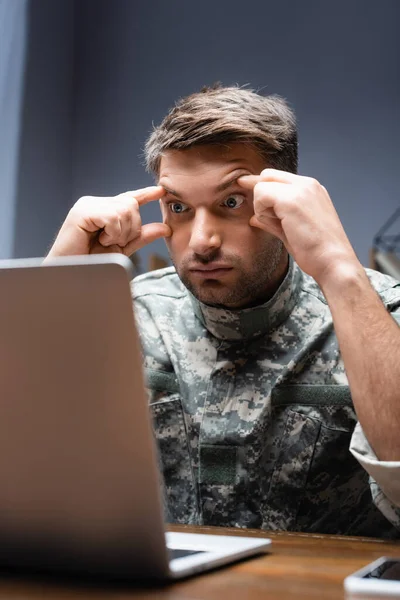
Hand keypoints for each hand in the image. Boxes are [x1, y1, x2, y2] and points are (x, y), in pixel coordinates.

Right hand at [47, 186, 170, 257]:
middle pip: (132, 205)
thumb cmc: (92, 263)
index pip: (129, 198)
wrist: (71, 275)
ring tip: (104, 242)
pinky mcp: (82, 211)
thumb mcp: (123, 248)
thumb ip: (141, 236)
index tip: (161, 191)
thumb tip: (165, 227)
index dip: (145, 194)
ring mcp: (88, 205)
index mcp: (104, 209)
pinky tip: (99, 240)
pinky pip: (113, 217)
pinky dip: (112, 233)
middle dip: (130, 229)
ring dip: (120, 233)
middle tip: (112, 242)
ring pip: (125, 210)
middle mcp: (96, 203)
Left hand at [238, 169, 359, 284]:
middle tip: (262, 215)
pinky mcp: (291, 200)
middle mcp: (307, 184)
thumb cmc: (317, 251)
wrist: (333, 261)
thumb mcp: (291, 231)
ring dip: (262, 207)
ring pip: (262, 185)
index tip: (249, 193)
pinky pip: (260, 195)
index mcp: (311, 189)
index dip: (261, 187)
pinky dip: (262, 211)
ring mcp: (300, 189)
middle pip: (267, 175)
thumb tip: (254, 218)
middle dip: (259, 194)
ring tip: (281, 226)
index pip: (277, 177)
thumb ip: (272, 221)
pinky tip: (278, 224)